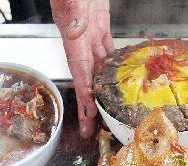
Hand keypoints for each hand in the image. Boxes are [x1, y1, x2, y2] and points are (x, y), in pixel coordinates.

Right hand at [50, 0, 113, 137]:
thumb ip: (74, 17)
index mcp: (73, 37)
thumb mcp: (72, 0)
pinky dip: (110, 64)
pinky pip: (105, 48)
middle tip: (91, 130)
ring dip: (100, 89)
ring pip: (96, 67)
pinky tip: (114, 76)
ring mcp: (90, 33)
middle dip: (89, 106)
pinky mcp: (99, 23)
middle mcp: (80, 39)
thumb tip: (76, 32)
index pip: (80, 73)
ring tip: (103, 112)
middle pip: (86, 78)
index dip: (84, 97)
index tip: (88, 118)